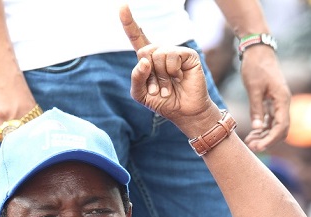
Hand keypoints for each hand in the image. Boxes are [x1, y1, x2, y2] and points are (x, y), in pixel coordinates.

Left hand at [120, 6, 216, 132]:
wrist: (184, 112)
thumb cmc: (163, 102)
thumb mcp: (140, 94)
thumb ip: (136, 77)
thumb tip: (145, 60)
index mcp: (148, 59)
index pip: (137, 37)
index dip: (129, 22)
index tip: (122, 6)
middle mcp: (161, 52)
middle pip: (144, 51)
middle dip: (148, 73)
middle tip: (157, 88)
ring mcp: (174, 52)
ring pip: (158, 54)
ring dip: (161, 76)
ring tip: (169, 86)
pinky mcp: (187, 55)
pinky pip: (172, 55)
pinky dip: (172, 71)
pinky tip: (179, 78)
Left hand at [239, 46, 290, 150]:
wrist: (257, 50)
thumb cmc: (255, 66)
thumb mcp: (253, 87)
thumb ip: (256, 108)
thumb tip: (257, 127)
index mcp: (282, 99)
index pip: (281, 126)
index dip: (271, 139)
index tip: (258, 147)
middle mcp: (283, 102)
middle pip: (281, 129)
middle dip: (268, 140)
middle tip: (251, 146)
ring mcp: (279, 102)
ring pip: (275, 126)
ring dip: (264, 136)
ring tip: (249, 142)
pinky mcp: (272, 101)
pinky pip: (271, 119)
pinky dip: (263, 128)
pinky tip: (252, 133)